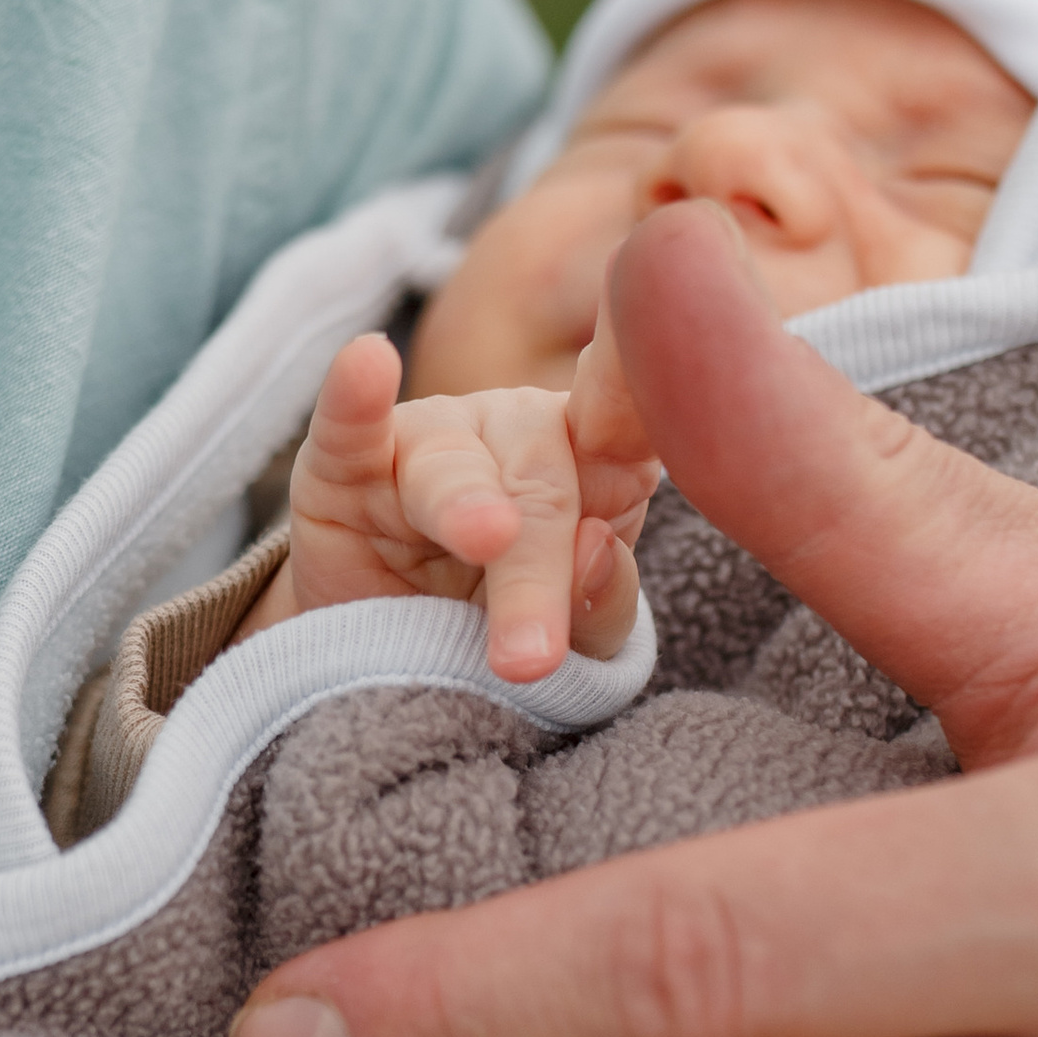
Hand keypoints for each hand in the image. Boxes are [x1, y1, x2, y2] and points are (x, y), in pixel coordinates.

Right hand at [250, 328, 659, 681]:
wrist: (392, 674)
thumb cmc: (506, 638)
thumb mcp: (573, 639)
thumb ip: (600, 601)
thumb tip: (597, 547)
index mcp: (602, 462)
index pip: (640, 424)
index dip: (657, 395)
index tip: (693, 380)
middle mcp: (522, 432)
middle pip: (544, 484)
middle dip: (539, 571)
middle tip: (531, 657)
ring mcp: (434, 440)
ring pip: (455, 470)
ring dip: (468, 512)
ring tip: (485, 543)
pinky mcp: (345, 468)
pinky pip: (349, 430)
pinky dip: (354, 399)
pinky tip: (368, 362)